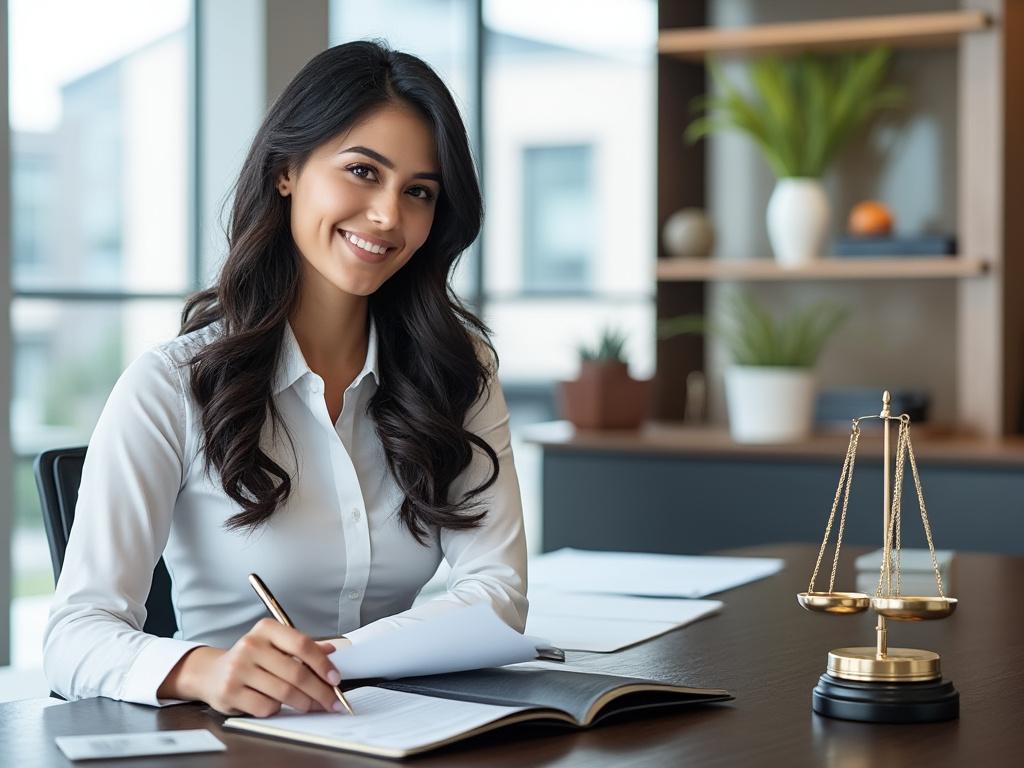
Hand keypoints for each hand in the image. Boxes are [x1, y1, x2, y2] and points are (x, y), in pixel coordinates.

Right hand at [161, 619, 342, 716]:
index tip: (336, 679)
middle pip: (296, 672)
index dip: (323, 664)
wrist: (211, 673)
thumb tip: (332, 650)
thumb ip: (303, 647)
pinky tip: (280, 706)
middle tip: (332, 701)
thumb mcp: (276, 645)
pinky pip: (266, 707)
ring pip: (283, 692)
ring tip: (314, 706)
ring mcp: (238, 669)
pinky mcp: (230, 692)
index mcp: (266, 629)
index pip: (302, 645)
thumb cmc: (251, 659)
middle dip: (319, 691)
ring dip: (304, 703)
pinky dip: (278, 709)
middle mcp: (250, 645)